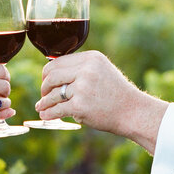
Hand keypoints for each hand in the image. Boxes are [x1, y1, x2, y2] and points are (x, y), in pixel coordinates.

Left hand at [34, 51, 167, 152]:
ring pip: (52, 94)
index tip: (46, 82)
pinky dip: (48, 113)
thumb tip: (52, 73)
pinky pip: (57, 109)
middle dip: (44, 87)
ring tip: (40, 106)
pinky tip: (45, 115)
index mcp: (91, 58)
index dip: (47, 73)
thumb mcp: (102, 70)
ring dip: (44, 102)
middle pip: (52, 76)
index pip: (57, 62)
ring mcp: (83, 88)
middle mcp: (86, 70)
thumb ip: (80, 68)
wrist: (132, 111)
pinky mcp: (80, 106)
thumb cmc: (116, 93)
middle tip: (43, 94)